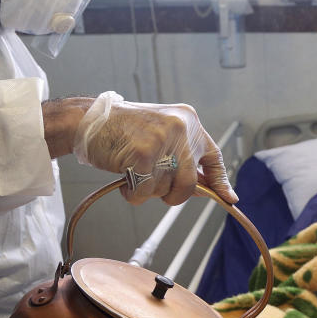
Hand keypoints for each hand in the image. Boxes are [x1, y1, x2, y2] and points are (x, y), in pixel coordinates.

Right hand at [71, 91, 236, 205]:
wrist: (88, 120)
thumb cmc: (121, 129)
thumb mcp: (161, 134)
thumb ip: (183, 156)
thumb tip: (205, 187)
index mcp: (188, 122)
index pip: (213, 156)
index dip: (220, 181)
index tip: (228, 197)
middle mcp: (181, 129)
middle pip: (190, 184)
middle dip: (172, 194)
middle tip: (153, 185)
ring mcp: (163, 141)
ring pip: (165, 190)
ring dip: (147, 190)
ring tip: (132, 170)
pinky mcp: (143, 155)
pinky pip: (144, 193)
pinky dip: (132, 193)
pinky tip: (123, 176)